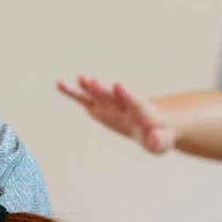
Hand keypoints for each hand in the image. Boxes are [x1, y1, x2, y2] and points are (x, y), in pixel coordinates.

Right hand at [56, 75, 179, 153]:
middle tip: (93, 81)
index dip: (127, 95)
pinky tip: (60, 84)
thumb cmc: (159, 135)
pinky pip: (85, 99)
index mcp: (143, 113)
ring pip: (98, 95)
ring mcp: (111, 105)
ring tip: (79, 78)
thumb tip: (155, 140)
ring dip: (89, 88)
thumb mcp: (162, 143)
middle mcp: (125, 105)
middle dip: (103, 90)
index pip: (135, 103)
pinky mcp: (99, 107)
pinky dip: (74, 92)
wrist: (151, 122)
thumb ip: (158, 142)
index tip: (118, 85)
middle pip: (113, 97)